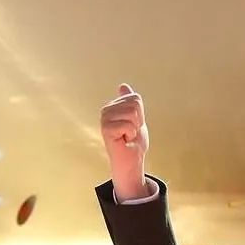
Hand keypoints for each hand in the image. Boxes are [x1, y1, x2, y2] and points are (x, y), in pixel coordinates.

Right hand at [100, 83, 150, 198]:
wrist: (131, 159)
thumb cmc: (133, 141)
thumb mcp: (136, 118)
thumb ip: (130, 103)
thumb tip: (123, 85)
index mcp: (113, 106)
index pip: (135, 98)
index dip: (140, 114)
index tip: (134, 125)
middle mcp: (106, 110)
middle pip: (134, 104)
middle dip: (138, 121)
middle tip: (130, 132)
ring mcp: (104, 119)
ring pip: (132, 114)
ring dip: (134, 128)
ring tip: (127, 136)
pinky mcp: (106, 129)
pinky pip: (128, 125)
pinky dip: (130, 135)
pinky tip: (124, 140)